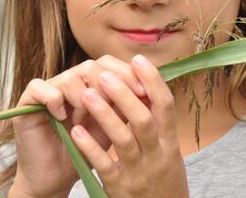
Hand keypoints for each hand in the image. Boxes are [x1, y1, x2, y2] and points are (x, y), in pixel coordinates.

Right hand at [9, 55, 146, 197]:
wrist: (57, 176)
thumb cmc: (86, 151)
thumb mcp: (112, 126)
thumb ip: (127, 105)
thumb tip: (152, 88)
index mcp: (91, 84)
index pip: (109, 64)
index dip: (126, 73)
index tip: (143, 91)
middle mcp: (70, 81)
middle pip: (91, 66)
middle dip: (107, 84)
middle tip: (116, 104)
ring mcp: (48, 89)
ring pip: (69, 76)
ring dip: (82, 96)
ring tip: (84, 117)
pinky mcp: (27, 102)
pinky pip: (39, 87)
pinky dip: (53, 99)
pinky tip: (61, 116)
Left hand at [70, 54, 189, 197]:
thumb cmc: (162, 178)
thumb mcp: (168, 151)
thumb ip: (159, 124)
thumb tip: (146, 86)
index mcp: (170, 143)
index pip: (166, 106)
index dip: (152, 81)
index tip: (137, 60)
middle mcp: (157, 156)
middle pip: (143, 120)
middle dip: (123, 94)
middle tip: (103, 74)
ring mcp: (138, 172)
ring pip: (122, 140)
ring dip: (104, 115)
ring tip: (85, 94)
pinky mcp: (119, 188)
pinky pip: (103, 165)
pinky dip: (89, 146)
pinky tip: (74, 131)